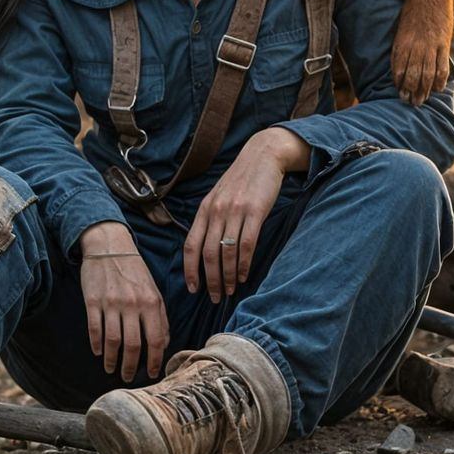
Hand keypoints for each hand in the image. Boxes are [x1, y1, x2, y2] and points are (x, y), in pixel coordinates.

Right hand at [78, 222, 168, 381]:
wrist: (109, 246)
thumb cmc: (134, 270)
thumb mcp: (153, 289)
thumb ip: (160, 315)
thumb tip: (165, 342)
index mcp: (151, 302)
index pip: (156, 339)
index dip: (154, 360)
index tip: (152, 373)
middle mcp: (133, 304)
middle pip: (134, 345)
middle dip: (131, 366)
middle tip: (128, 378)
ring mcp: (111, 303)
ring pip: (113, 341)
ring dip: (112, 360)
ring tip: (111, 369)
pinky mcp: (93, 301)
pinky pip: (95, 329)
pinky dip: (97, 345)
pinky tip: (99, 352)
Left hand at [183, 128, 308, 301]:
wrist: (263, 155)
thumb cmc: (241, 179)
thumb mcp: (218, 196)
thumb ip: (211, 219)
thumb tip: (205, 250)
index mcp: (204, 209)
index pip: (191, 245)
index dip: (190, 269)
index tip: (193, 288)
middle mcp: (216, 211)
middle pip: (208, 254)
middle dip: (211, 280)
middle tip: (215, 298)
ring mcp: (235, 211)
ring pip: (227, 253)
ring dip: (228, 276)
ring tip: (231, 291)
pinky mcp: (254, 212)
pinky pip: (247, 244)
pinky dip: (244, 264)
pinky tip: (245, 275)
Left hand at [391, 0, 451, 105]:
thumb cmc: (414, 9)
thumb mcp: (402, 27)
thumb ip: (403, 44)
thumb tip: (401, 63)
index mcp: (401, 41)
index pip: (398, 68)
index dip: (399, 83)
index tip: (399, 94)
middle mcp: (414, 45)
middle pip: (412, 74)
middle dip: (410, 91)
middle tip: (411, 103)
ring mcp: (430, 44)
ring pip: (426, 73)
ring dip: (423, 89)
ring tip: (421, 100)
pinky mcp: (443, 42)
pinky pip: (442, 65)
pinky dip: (439, 79)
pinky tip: (437, 88)